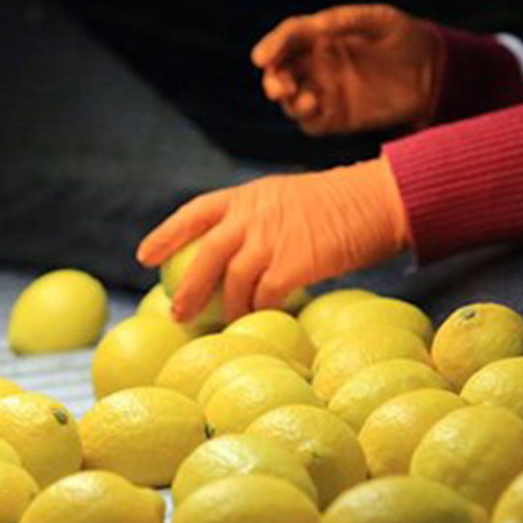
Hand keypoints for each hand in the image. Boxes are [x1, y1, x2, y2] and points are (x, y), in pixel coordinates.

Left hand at [137, 157, 408, 320]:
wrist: (378, 200)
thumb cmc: (336, 206)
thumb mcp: (285, 199)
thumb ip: (256, 221)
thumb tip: (231, 256)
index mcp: (247, 196)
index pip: (195, 212)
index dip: (166, 234)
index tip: (144, 256)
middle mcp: (253, 215)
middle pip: (205, 255)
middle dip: (186, 288)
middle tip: (176, 314)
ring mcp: (272, 239)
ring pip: (233, 282)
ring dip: (228, 310)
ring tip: (227, 326)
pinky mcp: (295, 263)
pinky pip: (265, 297)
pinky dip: (260, 313)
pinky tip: (261, 323)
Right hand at [251, 4, 440, 134]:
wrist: (434, 73)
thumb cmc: (407, 38)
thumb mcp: (382, 20)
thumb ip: (347, 20)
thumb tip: (314, 26)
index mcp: (323, 36)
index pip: (289, 39)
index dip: (272, 46)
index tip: (261, 58)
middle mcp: (318, 64)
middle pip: (281, 71)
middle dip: (273, 79)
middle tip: (279, 87)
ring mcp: (326, 92)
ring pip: (291, 100)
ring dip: (289, 101)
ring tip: (306, 99)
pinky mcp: (337, 118)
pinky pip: (312, 123)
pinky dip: (306, 118)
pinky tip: (315, 109)